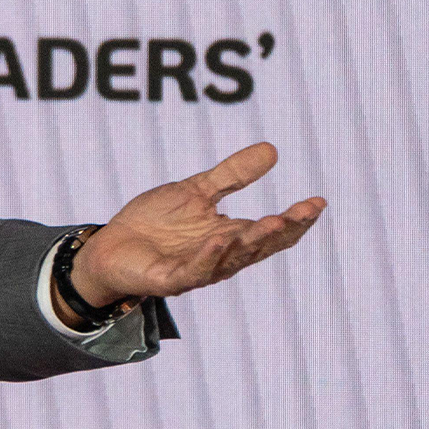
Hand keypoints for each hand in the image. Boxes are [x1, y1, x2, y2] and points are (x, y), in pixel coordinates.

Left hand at [70, 142, 325, 312]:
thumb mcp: (196, 191)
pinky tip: (218, 240)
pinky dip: (207, 257)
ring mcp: (196, 270)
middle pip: (259, 246)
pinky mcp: (169, 279)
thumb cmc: (154, 222)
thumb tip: (272, 149)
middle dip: (282, 229)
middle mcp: (220, 256)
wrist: (110, 245)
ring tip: (271, 221)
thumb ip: (232, 175)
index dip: (296, 219)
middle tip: (303, 212)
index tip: (318, 201)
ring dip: (251, 241)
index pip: (271, 230)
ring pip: (231, 259)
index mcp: (231, 235)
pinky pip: (193, 271)